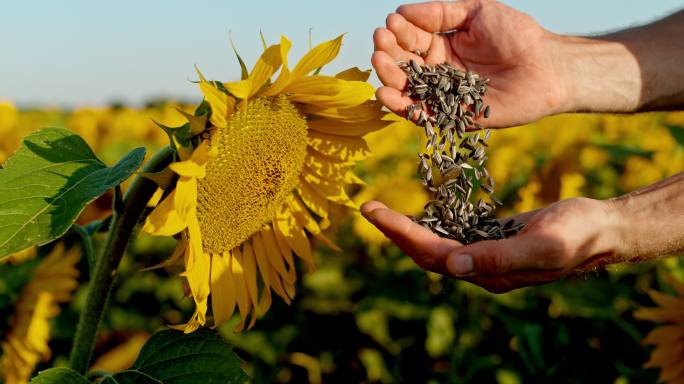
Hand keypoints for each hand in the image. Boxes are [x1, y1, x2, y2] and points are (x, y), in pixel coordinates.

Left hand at [360, 197, 623, 292]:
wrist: (601, 228)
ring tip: (382, 210)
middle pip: (426, 253)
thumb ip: (498, 257)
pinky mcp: (491, 241)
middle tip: (367, 207)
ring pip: (435, 245)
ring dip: (407, 229)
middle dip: (394, 232)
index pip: (432, 255)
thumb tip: (452, 266)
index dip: (400, 234)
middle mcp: (480, 268)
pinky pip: (452, 235)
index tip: (374, 212)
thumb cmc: (577, 234)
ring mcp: (484, 256)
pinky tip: (419, 211)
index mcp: (488, 272)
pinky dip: (430, 223)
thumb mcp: (543, 244)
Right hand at [372, 0, 568, 127]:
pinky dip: (401, 107)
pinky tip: (385, 94)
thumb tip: (402, 12)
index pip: (410, 38)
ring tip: (379, 61)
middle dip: (388, 52)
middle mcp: (438, 70)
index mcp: (442, 44)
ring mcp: (444, 95)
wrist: (547, 67)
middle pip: (403, 63)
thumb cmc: (517, 34)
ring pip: (406, 88)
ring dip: (388, 76)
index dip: (397, 32)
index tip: (389, 24)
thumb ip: (440, 12)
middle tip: (380, 42)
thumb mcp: (477, 11)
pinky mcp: (452, 116)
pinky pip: (422, 114)